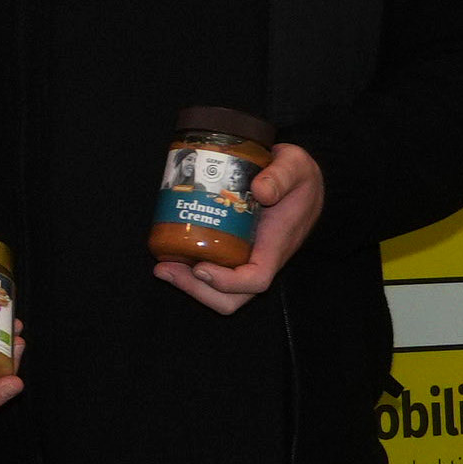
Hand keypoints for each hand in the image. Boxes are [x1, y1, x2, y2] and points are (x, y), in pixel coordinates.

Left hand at [153, 144, 324, 313]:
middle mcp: (260, 258)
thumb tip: (260, 190)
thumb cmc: (299, 177)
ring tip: (162, 265)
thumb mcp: (296, 166)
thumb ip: (282, 175)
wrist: (300, 182)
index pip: (257, 279)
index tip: (201, 267)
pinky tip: (167, 253)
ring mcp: (245, 258)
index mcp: (276, 244)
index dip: (228, 282)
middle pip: (232, 297)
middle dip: (198, 290)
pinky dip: (188, 270)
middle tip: (167, 268)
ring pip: (219, 291)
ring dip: (188, 284)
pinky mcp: (232, 251)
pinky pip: (211, 272)